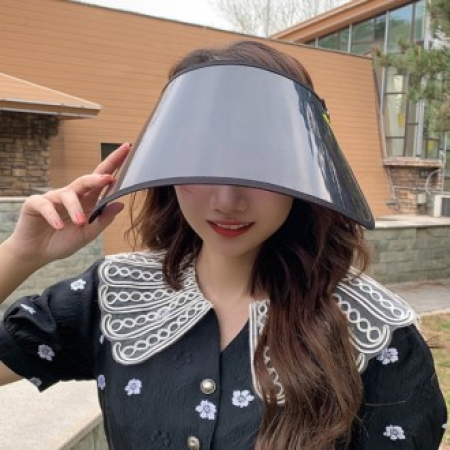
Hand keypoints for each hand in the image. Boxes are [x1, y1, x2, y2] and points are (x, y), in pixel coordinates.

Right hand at [4, 143, 130, 265]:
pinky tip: (59, 225)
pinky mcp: (35, 204)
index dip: (114, 164)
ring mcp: (53, 198)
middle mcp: (72, 195)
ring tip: (80, 222)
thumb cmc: (64, 241)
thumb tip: (120, 204)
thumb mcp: (88, 234)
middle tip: (109, 178)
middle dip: (98, 177)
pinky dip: (53, 215)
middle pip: (86, 180)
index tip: (127, 148)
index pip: (103, 179)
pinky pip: (45, 205)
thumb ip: (103, 220)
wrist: (38, 253)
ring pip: (68, 195)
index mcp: (88, 200)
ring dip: (75, 208)